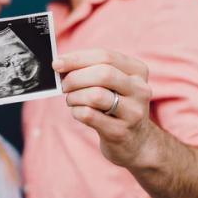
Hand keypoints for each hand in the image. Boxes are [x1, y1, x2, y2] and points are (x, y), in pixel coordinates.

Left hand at [53, 49, 153, 167]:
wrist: (135, 141)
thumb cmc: (115, 105)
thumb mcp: (112, 84)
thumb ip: (91, 69)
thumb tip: (60, 63)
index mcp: (138, 71)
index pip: (105, 56)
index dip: (77, 58)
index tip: (57, 63)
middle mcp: (140, 90)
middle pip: (103, 74)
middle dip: (75, 78)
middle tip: (63, 85)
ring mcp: (133, 112)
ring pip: (96, 95)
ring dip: (74, 96)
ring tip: (72, 100)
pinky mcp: (120, 131)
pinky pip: (89, 115)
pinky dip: (76, 111)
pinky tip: (77, 112)